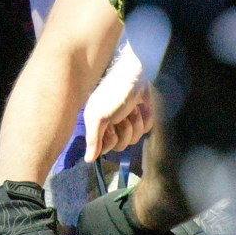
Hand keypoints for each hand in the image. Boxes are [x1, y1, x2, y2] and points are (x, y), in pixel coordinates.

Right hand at [83, 44, 154, 162]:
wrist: (135, 74)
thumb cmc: (113, 94)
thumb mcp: (98, 117)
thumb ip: (93, 140)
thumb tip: (88, 160)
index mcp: (97, 126)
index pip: (105, 148)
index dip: (110, 139)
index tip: (110, 126)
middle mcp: (111, 126)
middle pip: (121, 145)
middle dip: (125, 130)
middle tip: (122, 116)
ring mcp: (128, 122)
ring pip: (135, 137)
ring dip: (136, 122)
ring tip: (132, 108)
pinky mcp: (142, 116)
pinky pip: (147, 128)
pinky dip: (146, 117)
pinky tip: (142, 106)